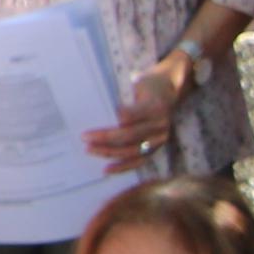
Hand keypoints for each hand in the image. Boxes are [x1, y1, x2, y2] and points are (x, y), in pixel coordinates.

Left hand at [85, 49, 197, 174]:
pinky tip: (107, 169)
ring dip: (109, 152)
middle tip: (85, 137)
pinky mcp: (156, 149)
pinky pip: (138, 161)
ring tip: (90, 150)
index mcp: (155, 106)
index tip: (100, 119)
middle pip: (130, 134)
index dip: (119, 117)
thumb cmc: (147, 87)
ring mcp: (159, 139)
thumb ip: (126, 98)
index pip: (135, 114)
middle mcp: (160, 124)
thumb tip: (103, 113)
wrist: (168, 92)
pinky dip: (122, 167)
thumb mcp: (139, 83)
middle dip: (105, 137)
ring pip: (132, 150)